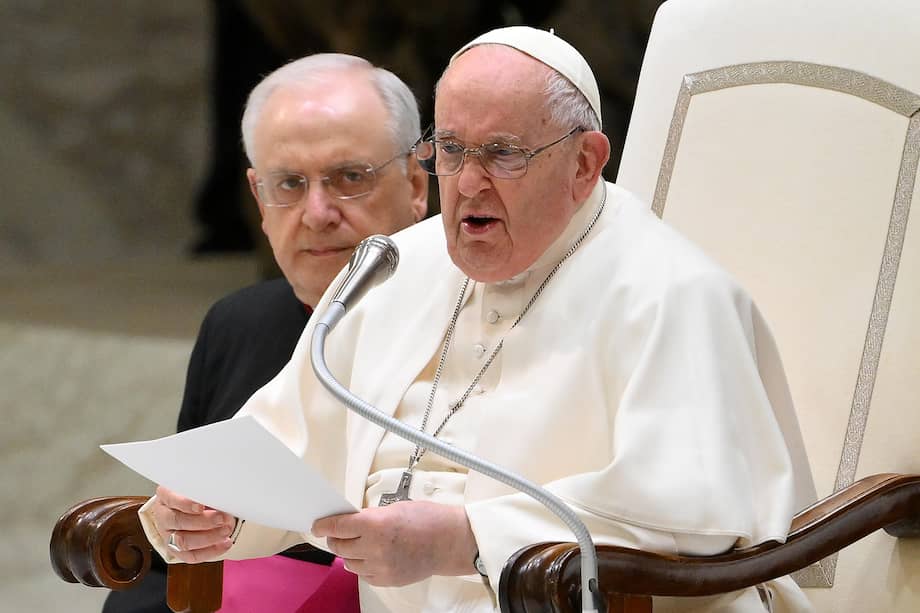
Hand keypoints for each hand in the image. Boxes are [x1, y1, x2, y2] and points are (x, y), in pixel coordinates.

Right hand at [150, 485, 235, 562]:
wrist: (182, 509)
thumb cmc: (191, 497)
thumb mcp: (196, 489)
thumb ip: (205, 493)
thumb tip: (222, 499)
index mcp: (165, 497)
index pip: (171, 499)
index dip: (186, 504)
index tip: (201, 506)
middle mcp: (163, 516)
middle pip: (178, 522)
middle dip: (203, 522)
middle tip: (221, 518)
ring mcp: (167, 535)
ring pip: (183, 542)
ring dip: (208, 538)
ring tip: (225, 531)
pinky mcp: (176, 551)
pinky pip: (192, 556)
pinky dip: (211, 551)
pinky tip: (224, 544)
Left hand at [312, 501, 476, 586]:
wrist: (450, 542)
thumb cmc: (429, 520)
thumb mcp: (394, 508)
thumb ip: (370, 516)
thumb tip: (351, 522)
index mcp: (375, 525)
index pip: (337, 526)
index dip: (323, 525)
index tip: (317, 525)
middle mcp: (374, 548)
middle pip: (339, 546)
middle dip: (335, 538)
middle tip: (339, 532)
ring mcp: (380, 567)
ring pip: (349, 562)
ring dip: (349, 552)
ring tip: (360, 544)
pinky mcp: (387, 580)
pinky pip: (363, 574)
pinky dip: (363, 565)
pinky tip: (372, 555)